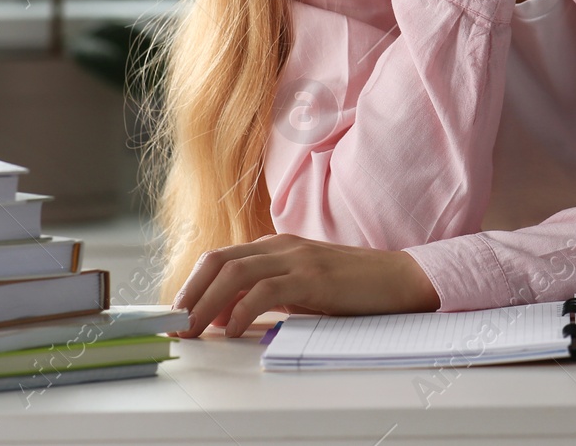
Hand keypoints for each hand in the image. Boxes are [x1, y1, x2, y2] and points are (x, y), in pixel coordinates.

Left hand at [165, 233, 441, 338]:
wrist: (400, 280)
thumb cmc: (353, 288)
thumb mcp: (303, 288)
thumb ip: (269, 293)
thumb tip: (227, 315)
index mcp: (277, 246)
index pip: (221, 258)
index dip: (193, 285)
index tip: (178, 313)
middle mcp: (281, 245)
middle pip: (218, 260)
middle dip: (190, 292)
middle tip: (175, 323)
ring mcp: (297, 258)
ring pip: (234, 272)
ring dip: (206, 303)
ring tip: (194, 329)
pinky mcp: (312, 276)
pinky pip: (264, 290)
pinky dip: (240, 311)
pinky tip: (232, 331)